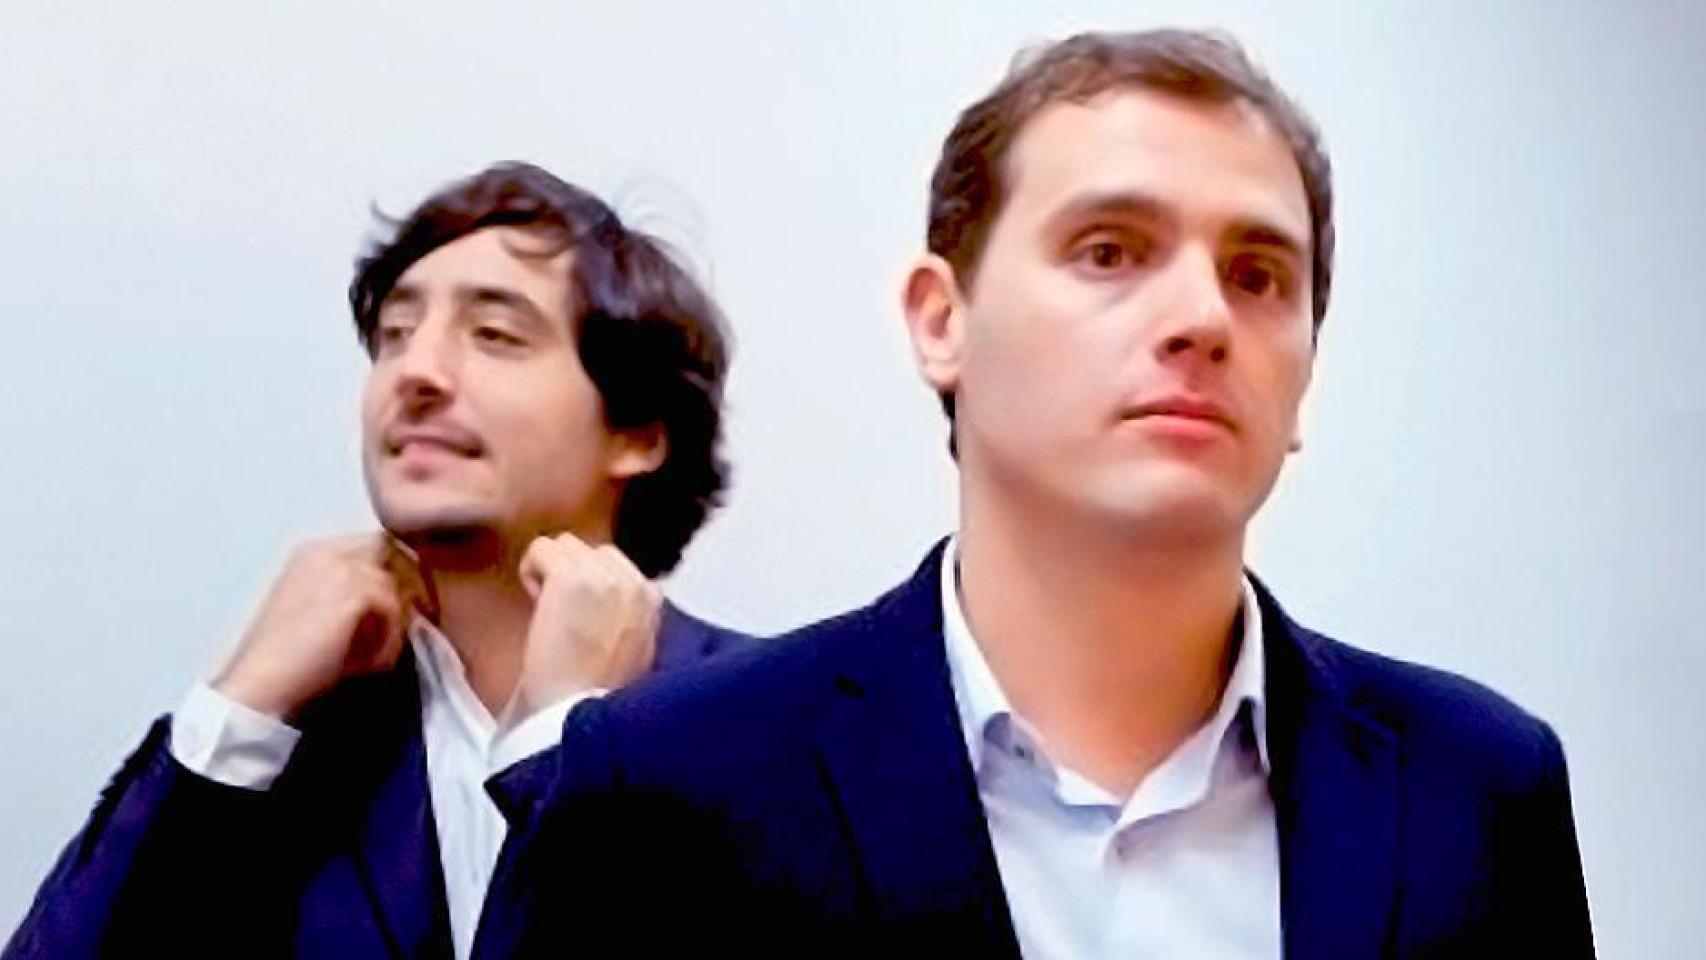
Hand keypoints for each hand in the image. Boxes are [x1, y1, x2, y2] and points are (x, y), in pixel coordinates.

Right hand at [213, 534, 434, 719]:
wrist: (260, 684)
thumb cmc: (288, 661)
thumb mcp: (322, 615)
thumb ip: (358, 598)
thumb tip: (404, 604)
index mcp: (312, 553)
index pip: (372, 544)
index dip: (393, 573)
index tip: (402, 607)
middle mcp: (324, 551)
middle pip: (388, 551)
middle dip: (403, 582)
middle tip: (410, 621)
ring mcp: (339, 568)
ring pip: (393, 585)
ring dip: (394, 621)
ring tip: (378, 656)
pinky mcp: (352, 592)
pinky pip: (393, 610)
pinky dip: (389, 639)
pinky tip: (372, 665)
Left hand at [515, 534, 660, 717]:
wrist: (577, 712)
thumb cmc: (596, 693)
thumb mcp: (635, 651)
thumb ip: (630, 615)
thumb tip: (606, 600)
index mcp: (652, 599)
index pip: (618, 568)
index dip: (594, 588)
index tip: (582, 617)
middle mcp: (633, 580)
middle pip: (594, 552)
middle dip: (574, 574)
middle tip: (563, 613)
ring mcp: (602, 575)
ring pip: (567, 545)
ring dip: (552, 571)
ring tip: (549, 609)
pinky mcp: (570, 577)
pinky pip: (541, 549)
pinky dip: (531, 571)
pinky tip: (535, 604)